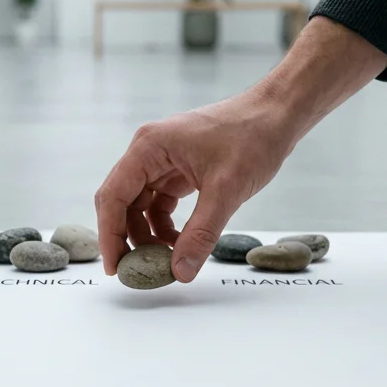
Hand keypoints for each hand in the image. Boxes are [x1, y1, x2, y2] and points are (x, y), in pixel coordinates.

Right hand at [95, 17, 386, 281]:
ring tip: (165, 260)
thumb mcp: (226, 191)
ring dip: (147, 234)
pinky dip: (165, 225)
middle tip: (135, 270)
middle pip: (121, 201)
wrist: (277, 115)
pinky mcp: (179, 168)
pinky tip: (180, 242)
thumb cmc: (252, 139)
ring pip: (140, 205)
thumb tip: (180, 272)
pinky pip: (160, 202)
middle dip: (125, 237)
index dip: (109, 234)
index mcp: (149, 147)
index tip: (115, 267)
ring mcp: (163, 159)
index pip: (113, 196)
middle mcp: (149, 151)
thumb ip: (201, 234)